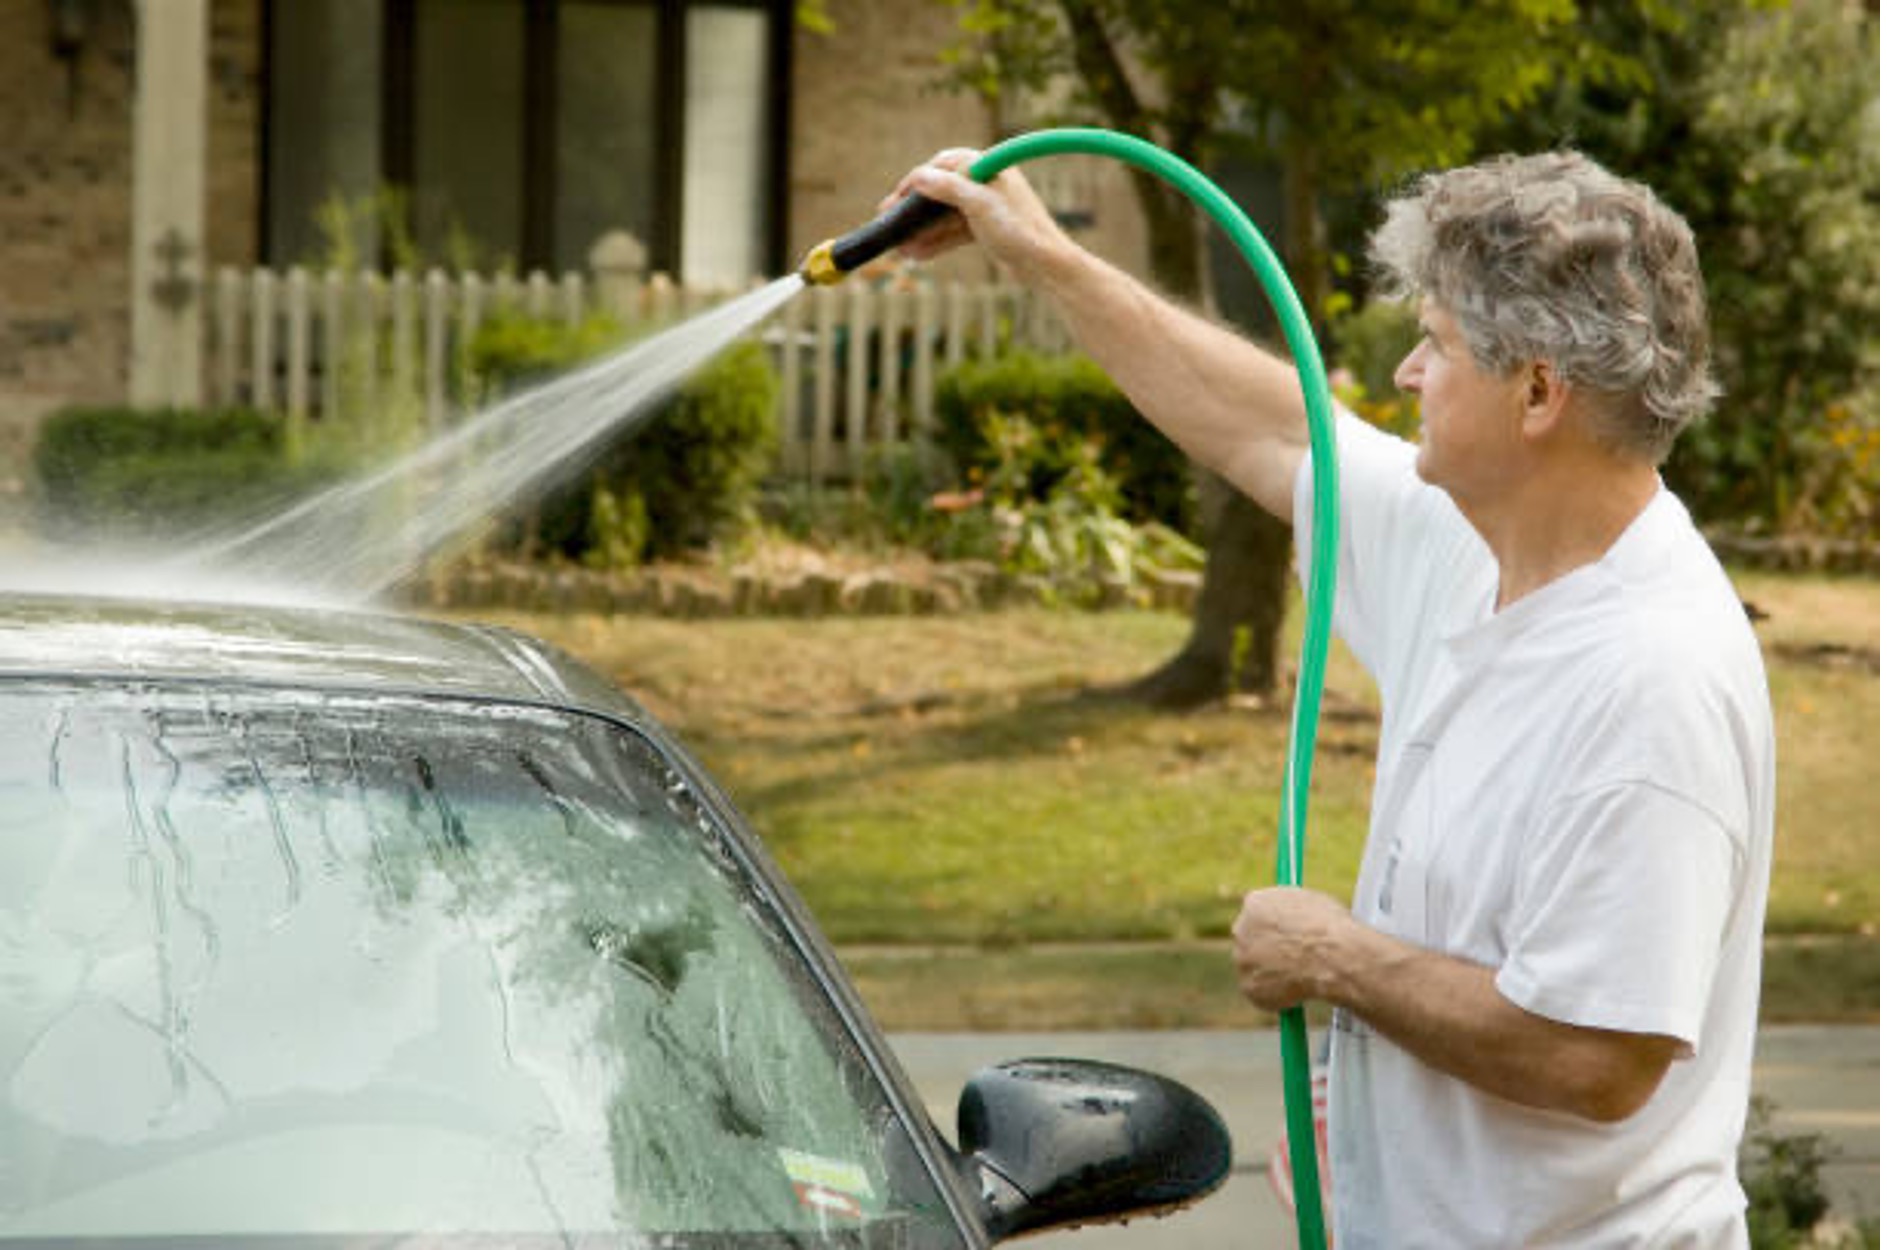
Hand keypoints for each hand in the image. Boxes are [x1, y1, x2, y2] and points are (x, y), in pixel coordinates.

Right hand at [884, 149, 1076, 283]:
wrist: (1045, 266)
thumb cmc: (1018, 230)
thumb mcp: (979, 205)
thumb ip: (947, 188)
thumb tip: (918, 176)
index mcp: (989, 167)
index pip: (945, 164)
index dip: (918, 180)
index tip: (896, 197)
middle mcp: (987, 183)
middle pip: (941, 191)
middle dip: (915, 210)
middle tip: (887, 221)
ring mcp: (987, 208)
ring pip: (946, 216)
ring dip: (923, 231)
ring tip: (900, 247)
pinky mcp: (988, 230)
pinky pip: (955, 232)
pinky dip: (937, 242)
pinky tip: (917, 255)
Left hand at [1230, 887, 1354, 1011]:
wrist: (1334, 956)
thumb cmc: (1333, 930)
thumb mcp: (1313, 906)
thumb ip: (1293, 914)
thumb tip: (1298, 924)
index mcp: (1256, 903)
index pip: (1258, 916)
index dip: (1275, 930)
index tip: (1287, 940)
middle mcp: (1242, 929)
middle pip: (1251, 942)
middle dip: (1268, 953)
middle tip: (1291, 964)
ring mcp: (1242, 959)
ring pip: (1257, 970)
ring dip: (1274, 976)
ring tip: (1306, 977)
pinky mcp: (1249, 987)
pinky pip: (1264, 995)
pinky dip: (1280, 998)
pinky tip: (1302, 990)